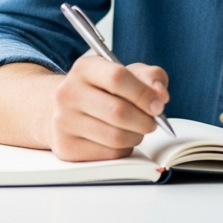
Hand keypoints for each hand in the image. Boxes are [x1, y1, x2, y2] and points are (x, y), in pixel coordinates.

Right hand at [48, 55, 169, 160]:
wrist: (62, 109)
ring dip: (137, 136)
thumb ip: (150, 76)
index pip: (117, 78)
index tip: (159, 104)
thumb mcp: (126, 72)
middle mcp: (68, 93)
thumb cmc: (102, 90)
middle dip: (145, 120)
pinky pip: (109, 154)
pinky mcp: (67, 147)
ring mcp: (63, 122)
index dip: (144, 93)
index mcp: (84, 69)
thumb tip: (160, 96)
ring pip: (116, 137)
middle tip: (152, 121)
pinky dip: (124, 148)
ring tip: (137, 129)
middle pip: (118, 111)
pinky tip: (121, 139)